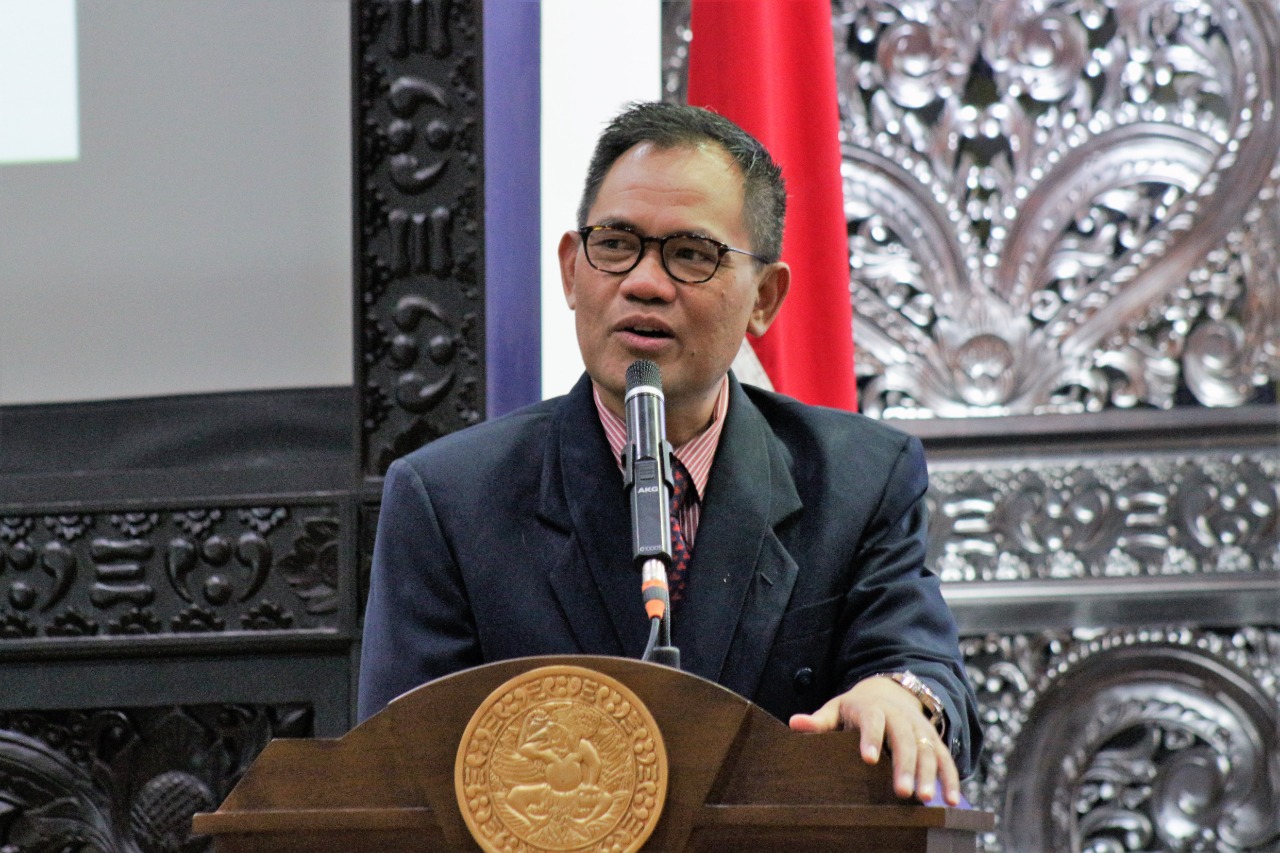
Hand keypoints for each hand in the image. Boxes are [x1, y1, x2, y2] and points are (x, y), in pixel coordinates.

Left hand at [789, 675, 960, 804]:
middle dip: (905, 765)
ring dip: (929, 775)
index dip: (871, 738)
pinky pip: (946, 759)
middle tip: (903, 792)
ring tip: (926, 800)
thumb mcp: (836, 708)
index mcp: (872, 708)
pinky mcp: (934, 741)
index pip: (872, 721)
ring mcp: (920, 729)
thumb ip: (819, 720)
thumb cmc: (856, 708)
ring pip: (928, 751)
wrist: (889, 692)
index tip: (869, 759)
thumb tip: (794, 723)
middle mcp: (900, 717)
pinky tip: (952, 801)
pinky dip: (951, 779)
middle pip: (904, 740)